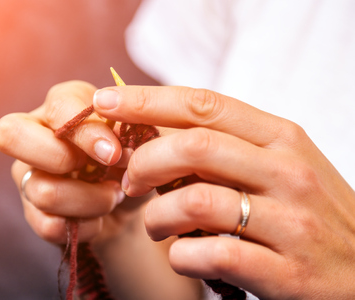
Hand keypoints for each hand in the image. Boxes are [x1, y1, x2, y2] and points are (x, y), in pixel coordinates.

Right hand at [0, 80, 134, 244]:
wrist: (133, 199)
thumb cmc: (134, 156)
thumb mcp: (139, 137)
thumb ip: (129, 131)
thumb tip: (113, 147)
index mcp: (62, 104)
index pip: (57, 106)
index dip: (85, 132)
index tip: (115, 152)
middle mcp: (35, 135)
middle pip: (9, 134)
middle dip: (62, 157)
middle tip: (102, 167)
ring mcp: (29, 175)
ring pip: (43, 190)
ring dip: (93, 201)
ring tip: (114, 196)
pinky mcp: (33, 212)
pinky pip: (49, 225)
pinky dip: (86, 227)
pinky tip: (99, 219)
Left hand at [93, 85, 354, 298]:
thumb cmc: (308, 213)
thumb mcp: (278, 166)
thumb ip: (226, 148)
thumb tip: (157, 132)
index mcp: (282, 137)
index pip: (203, 105)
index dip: (147, 100)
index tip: (104, 103)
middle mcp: (288, 171)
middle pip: (193, 147)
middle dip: (144, 163)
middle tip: (130, 183)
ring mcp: (290, 222)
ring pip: (193, 202)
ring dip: (156, 217)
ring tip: (156, 226)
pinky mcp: (285, 272)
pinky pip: (209, 254)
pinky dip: (180, 256)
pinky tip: (183, 256)